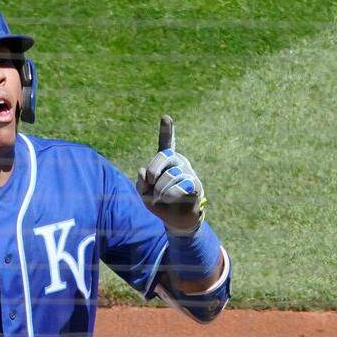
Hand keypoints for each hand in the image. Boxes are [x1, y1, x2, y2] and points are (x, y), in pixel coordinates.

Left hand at [137, 115, 205, 234]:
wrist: (176, 219)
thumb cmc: (159, 202)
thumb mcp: (144, 193)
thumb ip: (141, 183)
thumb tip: (142, 170)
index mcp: (166, 161)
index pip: (166, 143)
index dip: (166, 130)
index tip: (166, 117)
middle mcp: (179, 162)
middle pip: (163, 156)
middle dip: (153, 171)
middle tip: (151, 183)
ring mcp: (188, 172)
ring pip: (169, 175)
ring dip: (159, 190)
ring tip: (161, 197)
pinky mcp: (195, 185)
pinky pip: (179, 187)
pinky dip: (169, 196)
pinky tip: (169, 199)